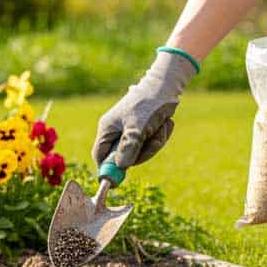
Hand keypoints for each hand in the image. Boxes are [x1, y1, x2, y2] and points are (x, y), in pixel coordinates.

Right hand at [92, 52, 197, 169]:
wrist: (166, 87)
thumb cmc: (148, 104)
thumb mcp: (138, 127)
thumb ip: (128, 148)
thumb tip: (121, 166)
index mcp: (108, 128)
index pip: (100, 155)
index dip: (108, 168)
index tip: (119, 179)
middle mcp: (117, 132)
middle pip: (124, 157)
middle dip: (142, 152)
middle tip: (152, 140)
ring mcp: (130, 132)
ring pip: (140, 152)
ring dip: (155, 143)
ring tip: (161, 127)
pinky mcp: (144, 131)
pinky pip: (150, 145)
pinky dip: (160, 136)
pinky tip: (164, 123)